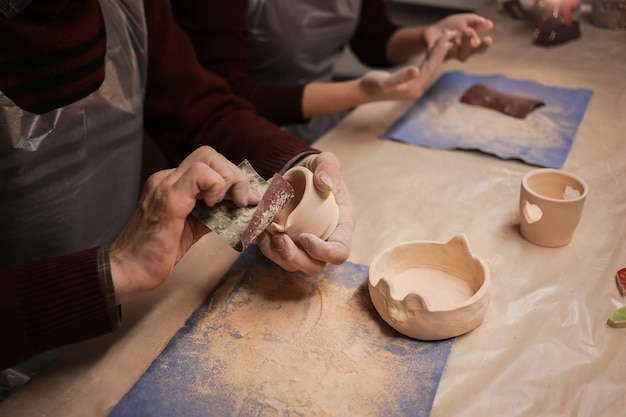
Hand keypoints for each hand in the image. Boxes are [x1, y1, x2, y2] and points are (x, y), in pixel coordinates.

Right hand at [110, 146, 258, 301]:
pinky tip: (215, 206)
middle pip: (210, 155)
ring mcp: (165, 185)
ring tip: (232, 204)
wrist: (128, 271)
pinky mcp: (168, 199)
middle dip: (235, 175)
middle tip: (244, 201)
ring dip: (230, 180)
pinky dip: (217, 187)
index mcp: (172, 184)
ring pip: (207, 158)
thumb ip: (212, 215)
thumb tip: (238, 209)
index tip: (246, 199)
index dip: (232, 177)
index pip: (208, 163)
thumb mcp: (192, 229)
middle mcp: (166, 178)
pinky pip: (200, 175)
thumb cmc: (156, 254)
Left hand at [256, 152, 354, 274]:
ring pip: (293, 264)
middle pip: (315, 266)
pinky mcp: (289, 242)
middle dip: (296, 258)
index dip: (323, 252)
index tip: (305, 237)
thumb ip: (329, 167)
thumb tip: (324, 183)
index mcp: (341, 226)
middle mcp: (325, 240)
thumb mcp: (326, 161)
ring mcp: (305, 245)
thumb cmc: (317, 169)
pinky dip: (266, 247)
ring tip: (266, 235)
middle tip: (280, 239)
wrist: (300, 172)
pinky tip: (259, 232)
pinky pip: (277, 255)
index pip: (339, 251)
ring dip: (277, 255)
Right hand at [358, 31, 454, 100]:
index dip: (439, 53)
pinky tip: (431, 52)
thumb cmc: (371, 86)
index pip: (430, 68)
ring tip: (445, 41)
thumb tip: (415, 70)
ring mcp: (414, 87)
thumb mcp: (384, 81)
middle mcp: (417, 89)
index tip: (447, 39)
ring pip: (429, 67)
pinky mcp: (410, 84)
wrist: (363, 93)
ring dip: (436, 53)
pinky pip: (423, 69)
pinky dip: (429, 58)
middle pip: (432, 67)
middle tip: (450, 35)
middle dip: (441, 51)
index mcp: (414, 88)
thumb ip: (400, 77)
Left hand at [424, 13, 493, 61]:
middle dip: (468, 41)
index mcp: (472, 47)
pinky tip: (442, 35)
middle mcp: (462, 54)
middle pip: (467, 52)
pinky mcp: (438, 57)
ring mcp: (450, 57)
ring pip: (455, 53)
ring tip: (452, 32)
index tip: (488, 39)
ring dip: (454, 41)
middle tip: (468, 30)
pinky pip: (441, 52)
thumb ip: (477, 22)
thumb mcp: (467, 20)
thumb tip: (489, 24)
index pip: (480, 49)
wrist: (435, 29)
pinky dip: (442, 42)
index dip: (484, 46)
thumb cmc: (454, 26)